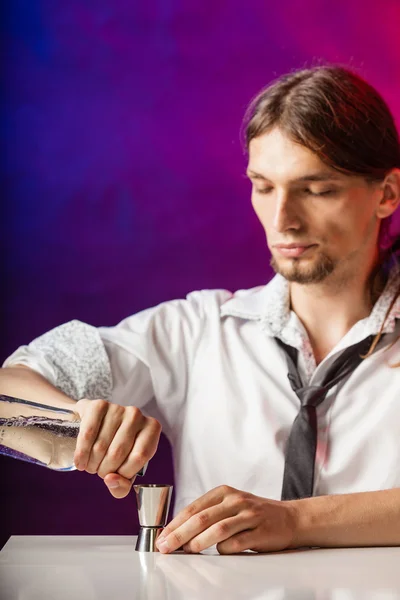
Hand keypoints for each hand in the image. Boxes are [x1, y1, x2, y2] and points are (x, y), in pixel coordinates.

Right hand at [73, 399, 160, 497]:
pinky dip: (81, 453)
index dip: (124, 473)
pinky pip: (87, 434)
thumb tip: (111, 480)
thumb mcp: (124, 470)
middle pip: (117, 453)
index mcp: (151, 429)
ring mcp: (117, 408)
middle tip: (99, 472)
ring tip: (90, 466)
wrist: (95, 424)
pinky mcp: (98, 405)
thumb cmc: (115, 449)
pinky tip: (80, 461)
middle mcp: (137, 414)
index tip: (115, 476)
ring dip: (91, 464)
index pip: (139, 457)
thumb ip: (122, 485)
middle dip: (104, 470)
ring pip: (101, 446)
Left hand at [155, 485, 297, 553]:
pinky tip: (219, 552)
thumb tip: (178, 532)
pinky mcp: (260, 531)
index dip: (175, 523)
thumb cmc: (255, 514)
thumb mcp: (230, 506)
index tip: (162, 537)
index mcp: (224, 492)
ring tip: (187, 550)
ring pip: (218, 528)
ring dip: (199, 541)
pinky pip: (237, 542)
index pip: (194, 507)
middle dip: (180, 533)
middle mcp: (236, 501)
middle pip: (202, 518)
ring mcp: (249, 515)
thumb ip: (208, 515)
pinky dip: (224, 549)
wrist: (290, 518)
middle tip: (166, 546)